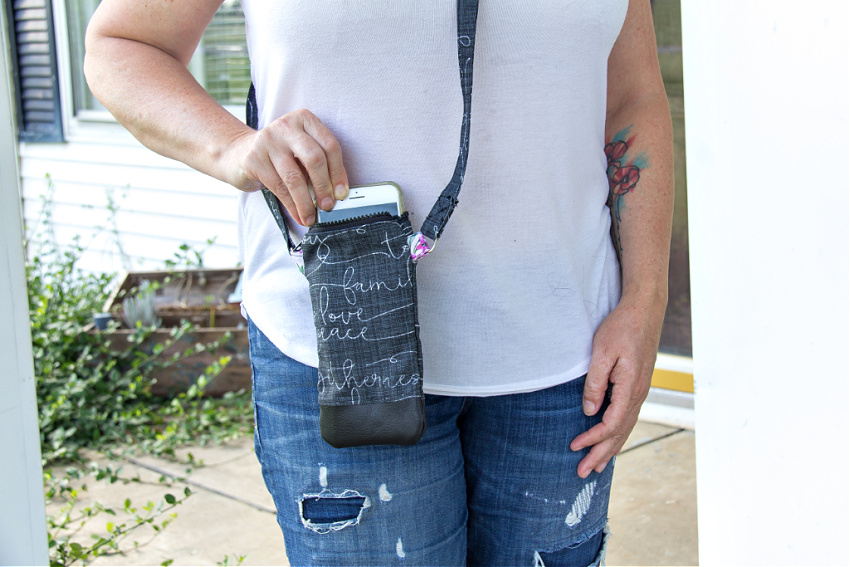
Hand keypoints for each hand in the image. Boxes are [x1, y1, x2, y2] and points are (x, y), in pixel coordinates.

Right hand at [223, 108, 348, 225]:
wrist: (239, 153)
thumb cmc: (279, 155)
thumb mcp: (301, 152)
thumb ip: (318, 165)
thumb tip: (336, 193)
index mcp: (305, 119)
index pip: (329, 146)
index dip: (338, 173)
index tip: (342, 193)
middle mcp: (286, 126)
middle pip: (314, 158)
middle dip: (324, 187)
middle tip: (328, 205)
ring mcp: (268, 141)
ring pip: (294, 177)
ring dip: (306, 202)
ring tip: (311, 216)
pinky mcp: (254, 159)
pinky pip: (279, 187)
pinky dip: (291, 205)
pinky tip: (298, 214)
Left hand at [570, 292, 665, 477]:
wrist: (644, 309)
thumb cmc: (621, 327)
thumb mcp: (602, 353)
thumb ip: (595, 384)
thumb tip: (589, 412)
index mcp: (630, 388)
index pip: (610, 424)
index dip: (592, 439)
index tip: (573, 447)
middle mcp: (639, 393)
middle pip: (620, 433)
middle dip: (601, 454)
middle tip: (583, 473)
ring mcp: (640, 390)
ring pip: (626, 427)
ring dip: (611, 448)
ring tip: (597, 465)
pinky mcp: (638, 384)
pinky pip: (628, 416)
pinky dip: (619, 433)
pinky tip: (611, 439)